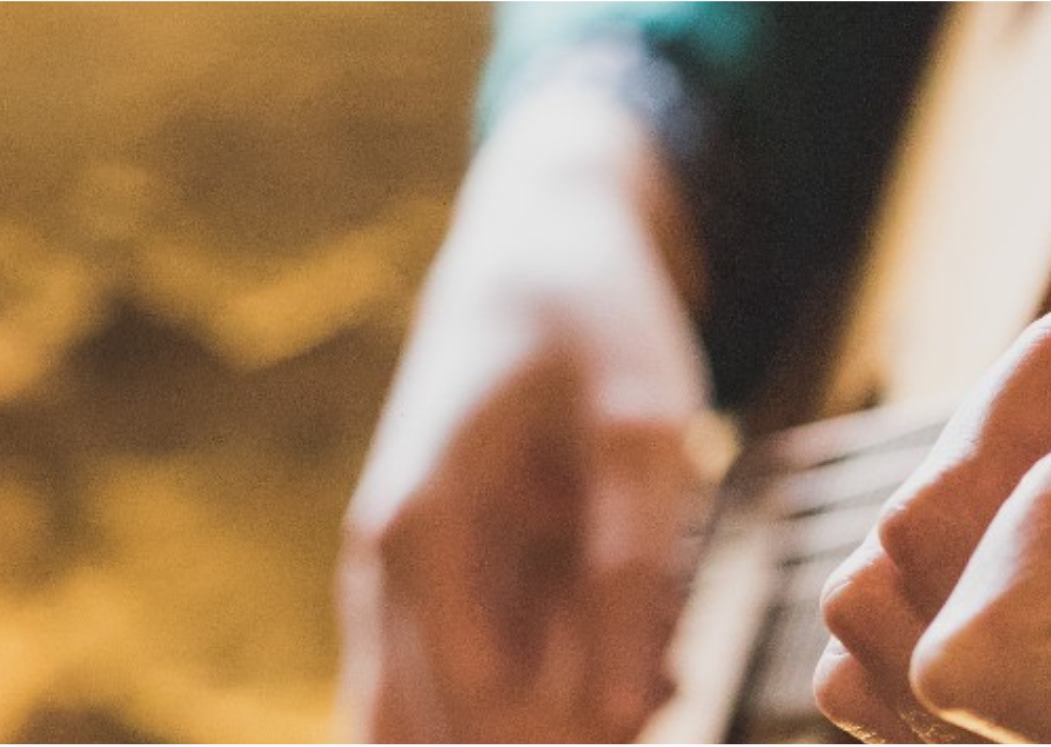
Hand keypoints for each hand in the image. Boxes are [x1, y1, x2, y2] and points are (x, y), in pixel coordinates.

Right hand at [336, 68, 711, 742]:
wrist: (538, 256)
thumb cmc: (594, 328)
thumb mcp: (643, 429)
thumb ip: (630, 572)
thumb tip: (619, 717)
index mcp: (419, 535)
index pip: (479, 714)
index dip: (584, 733)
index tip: (667, 690)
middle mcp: (383, 581)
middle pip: (455, 738)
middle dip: (574, 729)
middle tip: (666, 667)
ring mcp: (395, 595)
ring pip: (458, 729)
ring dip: (567, 722)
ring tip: (657, 656)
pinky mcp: (430, 601)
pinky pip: (472, 699)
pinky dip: (562, 701)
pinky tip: (637, 655)